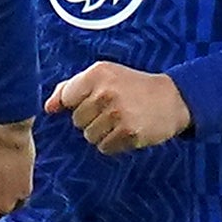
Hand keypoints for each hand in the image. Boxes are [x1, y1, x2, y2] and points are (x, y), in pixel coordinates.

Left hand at [47, 62, 192, 154]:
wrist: (173, 98)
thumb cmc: (132, 87)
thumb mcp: (103, 76)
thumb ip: (71, 87)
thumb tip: (48, 107)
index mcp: (97, 74)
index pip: (67, 99)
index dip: (79, 104)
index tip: (96, 100)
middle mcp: (105, 92)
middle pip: (77, 121)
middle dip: (92, 119)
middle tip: (114, 110)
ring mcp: (117, 112)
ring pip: (89, 136)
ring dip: (103, 133)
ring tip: (121, 120)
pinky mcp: (129, 132)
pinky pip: (105, 147)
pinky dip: (114, 143)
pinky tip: (128, 130)